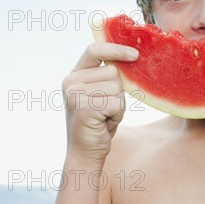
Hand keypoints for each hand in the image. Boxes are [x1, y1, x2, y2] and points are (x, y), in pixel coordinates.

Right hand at [62, 42, 138, 161]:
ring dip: (118, 105)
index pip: (94, 50)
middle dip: (118, 92)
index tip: (135, 54)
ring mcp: (74, 94)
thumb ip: (107, 76)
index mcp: (73, 75)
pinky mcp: (83, 107)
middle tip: (106, 110)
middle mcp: (70, 81)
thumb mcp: (101, 95)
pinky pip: (116, 102)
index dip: (116, 49)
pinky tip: (104, 124)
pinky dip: (117, 115)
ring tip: (105, 117)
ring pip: (116, 87)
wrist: (85, 154)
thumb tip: (131, 56)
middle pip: (112, 71)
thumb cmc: (98, 124)